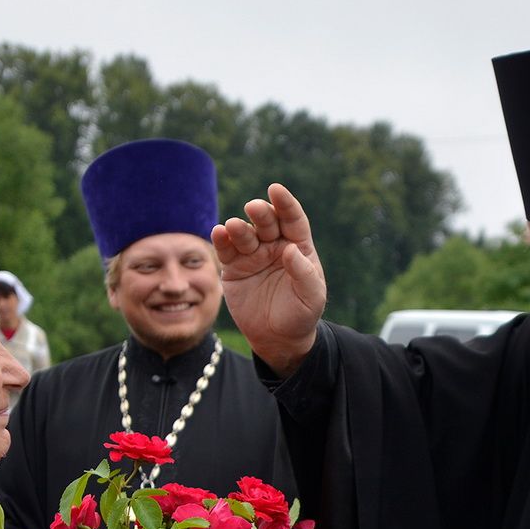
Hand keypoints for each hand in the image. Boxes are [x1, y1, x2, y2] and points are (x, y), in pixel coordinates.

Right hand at [211, 183, 326, 374]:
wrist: (279, 338)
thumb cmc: (301, 314)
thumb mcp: (311, 296)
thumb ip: (303, 273)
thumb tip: (289, 249)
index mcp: (298, 247)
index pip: (292, 220)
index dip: (285, 204)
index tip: (276, 190)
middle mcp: (274, 246)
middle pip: (267, 223)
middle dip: (261, 213)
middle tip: (253, 207)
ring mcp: (253, 255)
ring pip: (244, 234)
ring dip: (238, 228)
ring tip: (232, 227)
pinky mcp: (233, 268)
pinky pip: (226, 251)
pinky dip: (221, 241)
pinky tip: (218, 233)